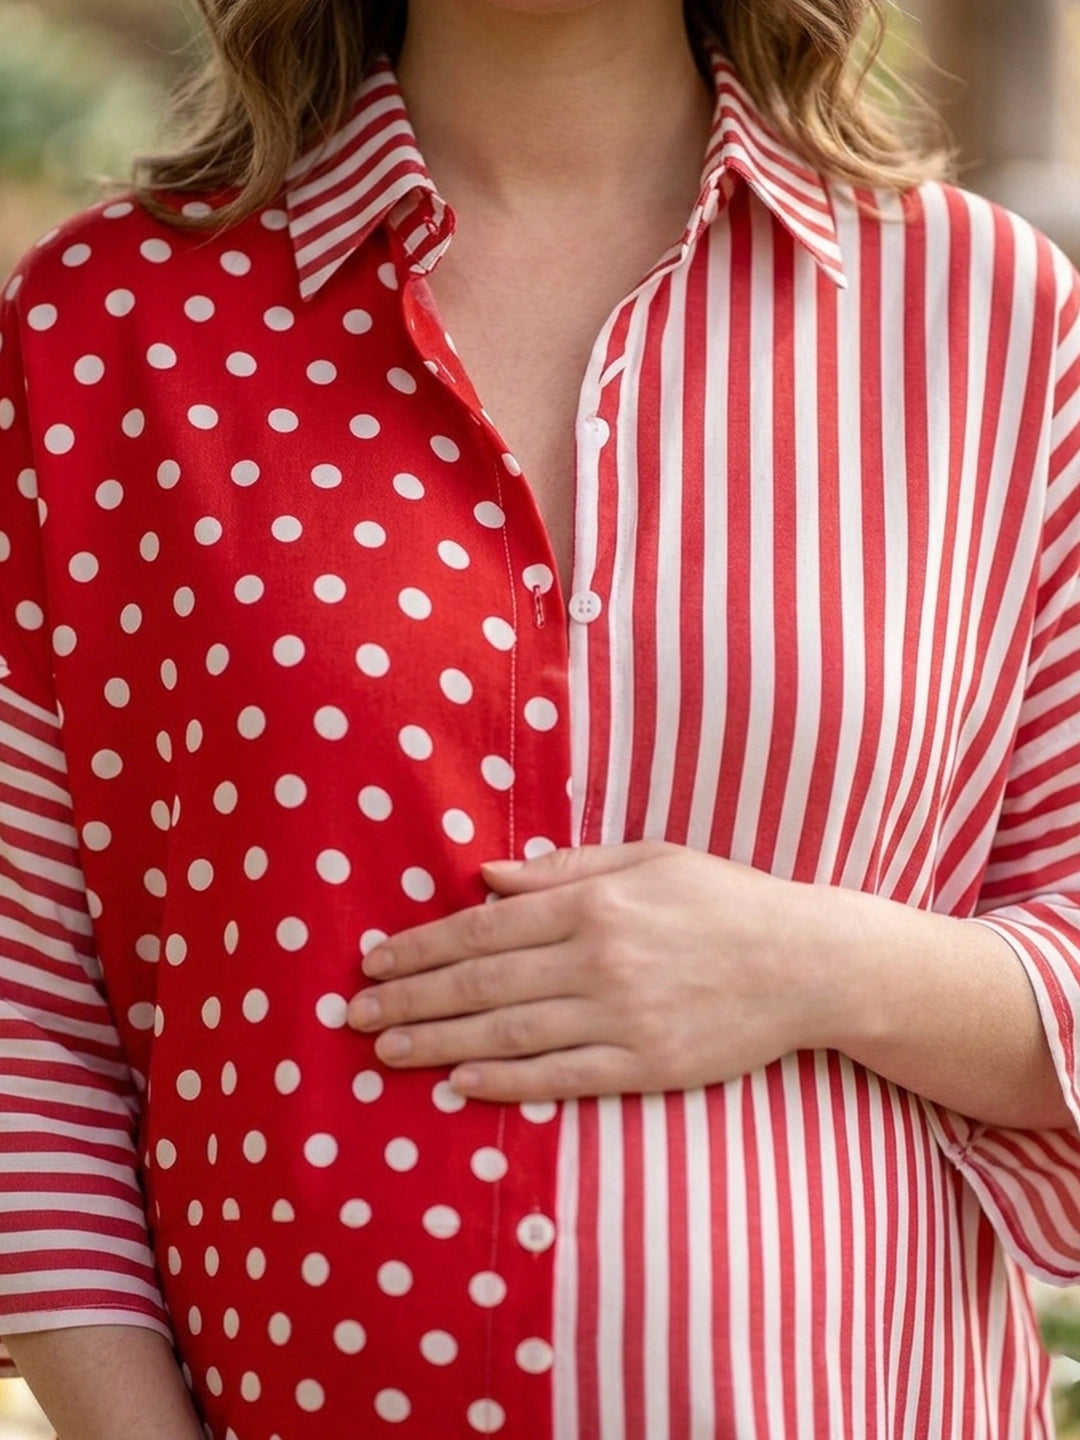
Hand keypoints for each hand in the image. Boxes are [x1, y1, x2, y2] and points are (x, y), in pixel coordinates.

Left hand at [346, 841, 846, 1102]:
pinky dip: (506, 1083)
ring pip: (509, 1034)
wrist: (805, 961)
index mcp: (594, 902)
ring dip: (439, 1043)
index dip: (423, 945)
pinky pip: (562, 1077)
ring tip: (386, 1051)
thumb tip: (487, 876)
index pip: (486, 926)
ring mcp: (622, 1016)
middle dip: (411, 997)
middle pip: (483, 982)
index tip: (375, 959)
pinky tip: (460, 1083)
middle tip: (354, 1014)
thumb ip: (564, 869)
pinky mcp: (646, 1066)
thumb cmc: (723, 900)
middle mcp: (599, 959)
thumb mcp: (646, 858)